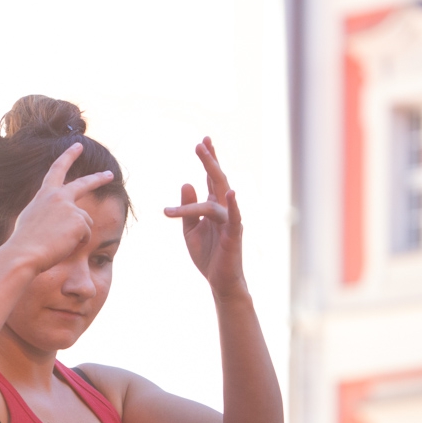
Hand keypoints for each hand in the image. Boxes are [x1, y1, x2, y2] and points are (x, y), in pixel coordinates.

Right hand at [0, 143, 115, 274]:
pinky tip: (62, 246)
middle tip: (109, 175)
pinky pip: (86, 235)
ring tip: (56, 242)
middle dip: (98, 178)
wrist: (24, 253)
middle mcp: (58, 196)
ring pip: (85, 222)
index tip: (77, 146)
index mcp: (44, 194)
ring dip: (76, 235)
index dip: (68, 156)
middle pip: (83, 184)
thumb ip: (47, 211)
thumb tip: (58, 218)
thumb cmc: (23, 242)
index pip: (57, 169)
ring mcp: (70, 207)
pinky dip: (77, 243)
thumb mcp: (31, 219)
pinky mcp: (79, 221)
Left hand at [163, 137, 247, 301]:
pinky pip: (234, 216)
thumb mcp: (190, 230)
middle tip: (201, 142)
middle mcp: (224, 210)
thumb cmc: (207, 256)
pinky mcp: (234, 234)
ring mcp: (230, 220)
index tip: (202, 142)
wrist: (219, 280)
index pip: (211, 180)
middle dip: (210, 160)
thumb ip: (187, 208)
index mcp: (213, 208)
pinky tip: (231, 192)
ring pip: (219, 194)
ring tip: (202, 156)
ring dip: (210, 174)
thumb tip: (186, 182)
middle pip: (217, 180)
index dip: (208, 161)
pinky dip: (233, 204)